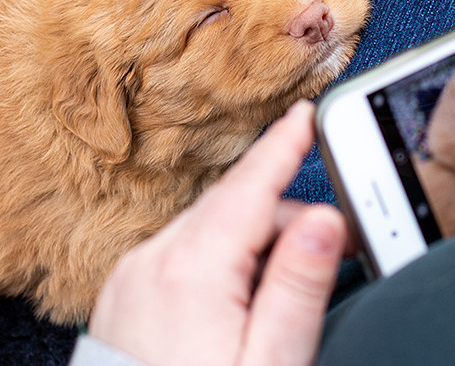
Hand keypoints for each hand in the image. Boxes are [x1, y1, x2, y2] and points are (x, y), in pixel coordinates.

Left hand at [87, 101, 348, 365]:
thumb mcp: (270, 361)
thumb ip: (297, 285)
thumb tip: (325, 218)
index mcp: (191, 270)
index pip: (250, 187)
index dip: (283, 146)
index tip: (306, 114)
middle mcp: (151, 261)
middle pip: (231, 209)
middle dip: (282, 218)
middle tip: (330, 251)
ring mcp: (130, 277)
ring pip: (206, 231)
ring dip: (250, 244)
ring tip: (280, 300)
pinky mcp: (123, 295)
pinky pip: (180, 254)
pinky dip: (217, 261)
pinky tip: (236, 304)